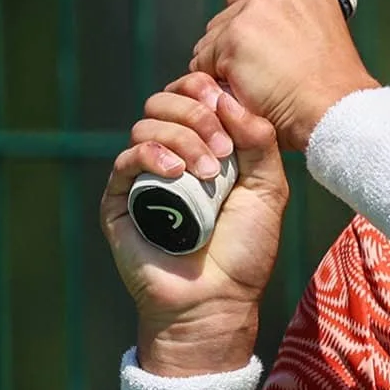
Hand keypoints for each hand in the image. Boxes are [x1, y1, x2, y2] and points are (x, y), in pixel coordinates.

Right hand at [101, 73, 287, 372]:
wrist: (217, 300)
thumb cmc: (246, 249)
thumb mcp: (269, 189)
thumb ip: (258, 141)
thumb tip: (229, 99)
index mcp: (206, 146)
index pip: (193, 95)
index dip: (205, 90)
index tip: (226, 104)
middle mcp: (172, 155)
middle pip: (165, 101)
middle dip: (196, 113)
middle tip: (222, 148)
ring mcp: (144, 176)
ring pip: (146, 125)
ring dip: (181, 139)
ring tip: (208, 173)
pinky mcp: (120, 200)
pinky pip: (125, 160)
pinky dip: (152, 156)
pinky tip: (176, 173)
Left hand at [189, 0, 377, 152]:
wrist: (334, 113)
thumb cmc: (333, 90)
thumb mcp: (324, 36)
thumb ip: (291, 23)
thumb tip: (261, 32)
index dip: (254, 28)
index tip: (265, 51)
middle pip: (228, 15)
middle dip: (235, 45)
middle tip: (261, 74)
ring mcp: (254, 12)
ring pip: (212, 39)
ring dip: (223, 63)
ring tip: (256, 86)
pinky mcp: (232, 39)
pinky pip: (202, 63)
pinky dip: (216, 82)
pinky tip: (245, 93)